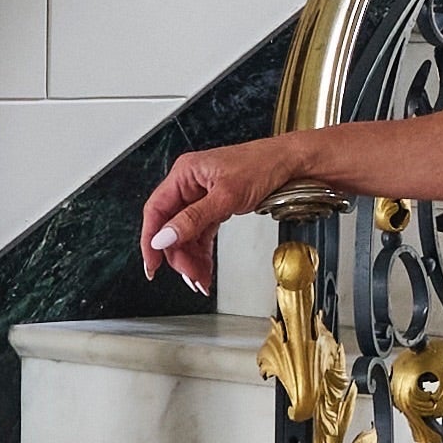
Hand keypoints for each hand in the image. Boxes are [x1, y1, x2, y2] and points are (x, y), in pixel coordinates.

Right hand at [140, 137, 288, 292]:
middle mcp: (190, 184)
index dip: (150, 240)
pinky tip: (205, 267)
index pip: (156, 210)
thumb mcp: (226, 196)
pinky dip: (202, 252)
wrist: (292, 163)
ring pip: (186, 234)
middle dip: (179, 255)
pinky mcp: (215, 206)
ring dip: (191, 258)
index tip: (153, 265)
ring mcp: (202, 196)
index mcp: (185, 173)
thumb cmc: (263, 165)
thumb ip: (193, 219)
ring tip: (200, 279)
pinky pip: (201, 233)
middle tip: (190, 276)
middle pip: (171, 227)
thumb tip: (165, 237)